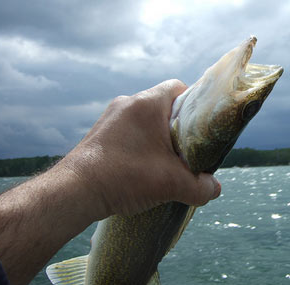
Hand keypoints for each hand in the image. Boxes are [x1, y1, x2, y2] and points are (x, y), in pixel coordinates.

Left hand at [60, 79, 220, 217]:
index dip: (195, 104)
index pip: (178, 87)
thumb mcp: (172, 184)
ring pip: (144, 119)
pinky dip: (139, 143)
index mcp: (147, 103)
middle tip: (186, 150)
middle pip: (163, 105)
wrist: (75, 191)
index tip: (199, 127)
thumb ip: (201, 187)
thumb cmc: (125, 177)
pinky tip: (141, 166)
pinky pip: (128, 130)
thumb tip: (214, 189)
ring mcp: (110, 117)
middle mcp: (127, 102)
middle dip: (177, 127)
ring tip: (164, 161)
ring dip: (157, 137)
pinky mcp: (100, 132)